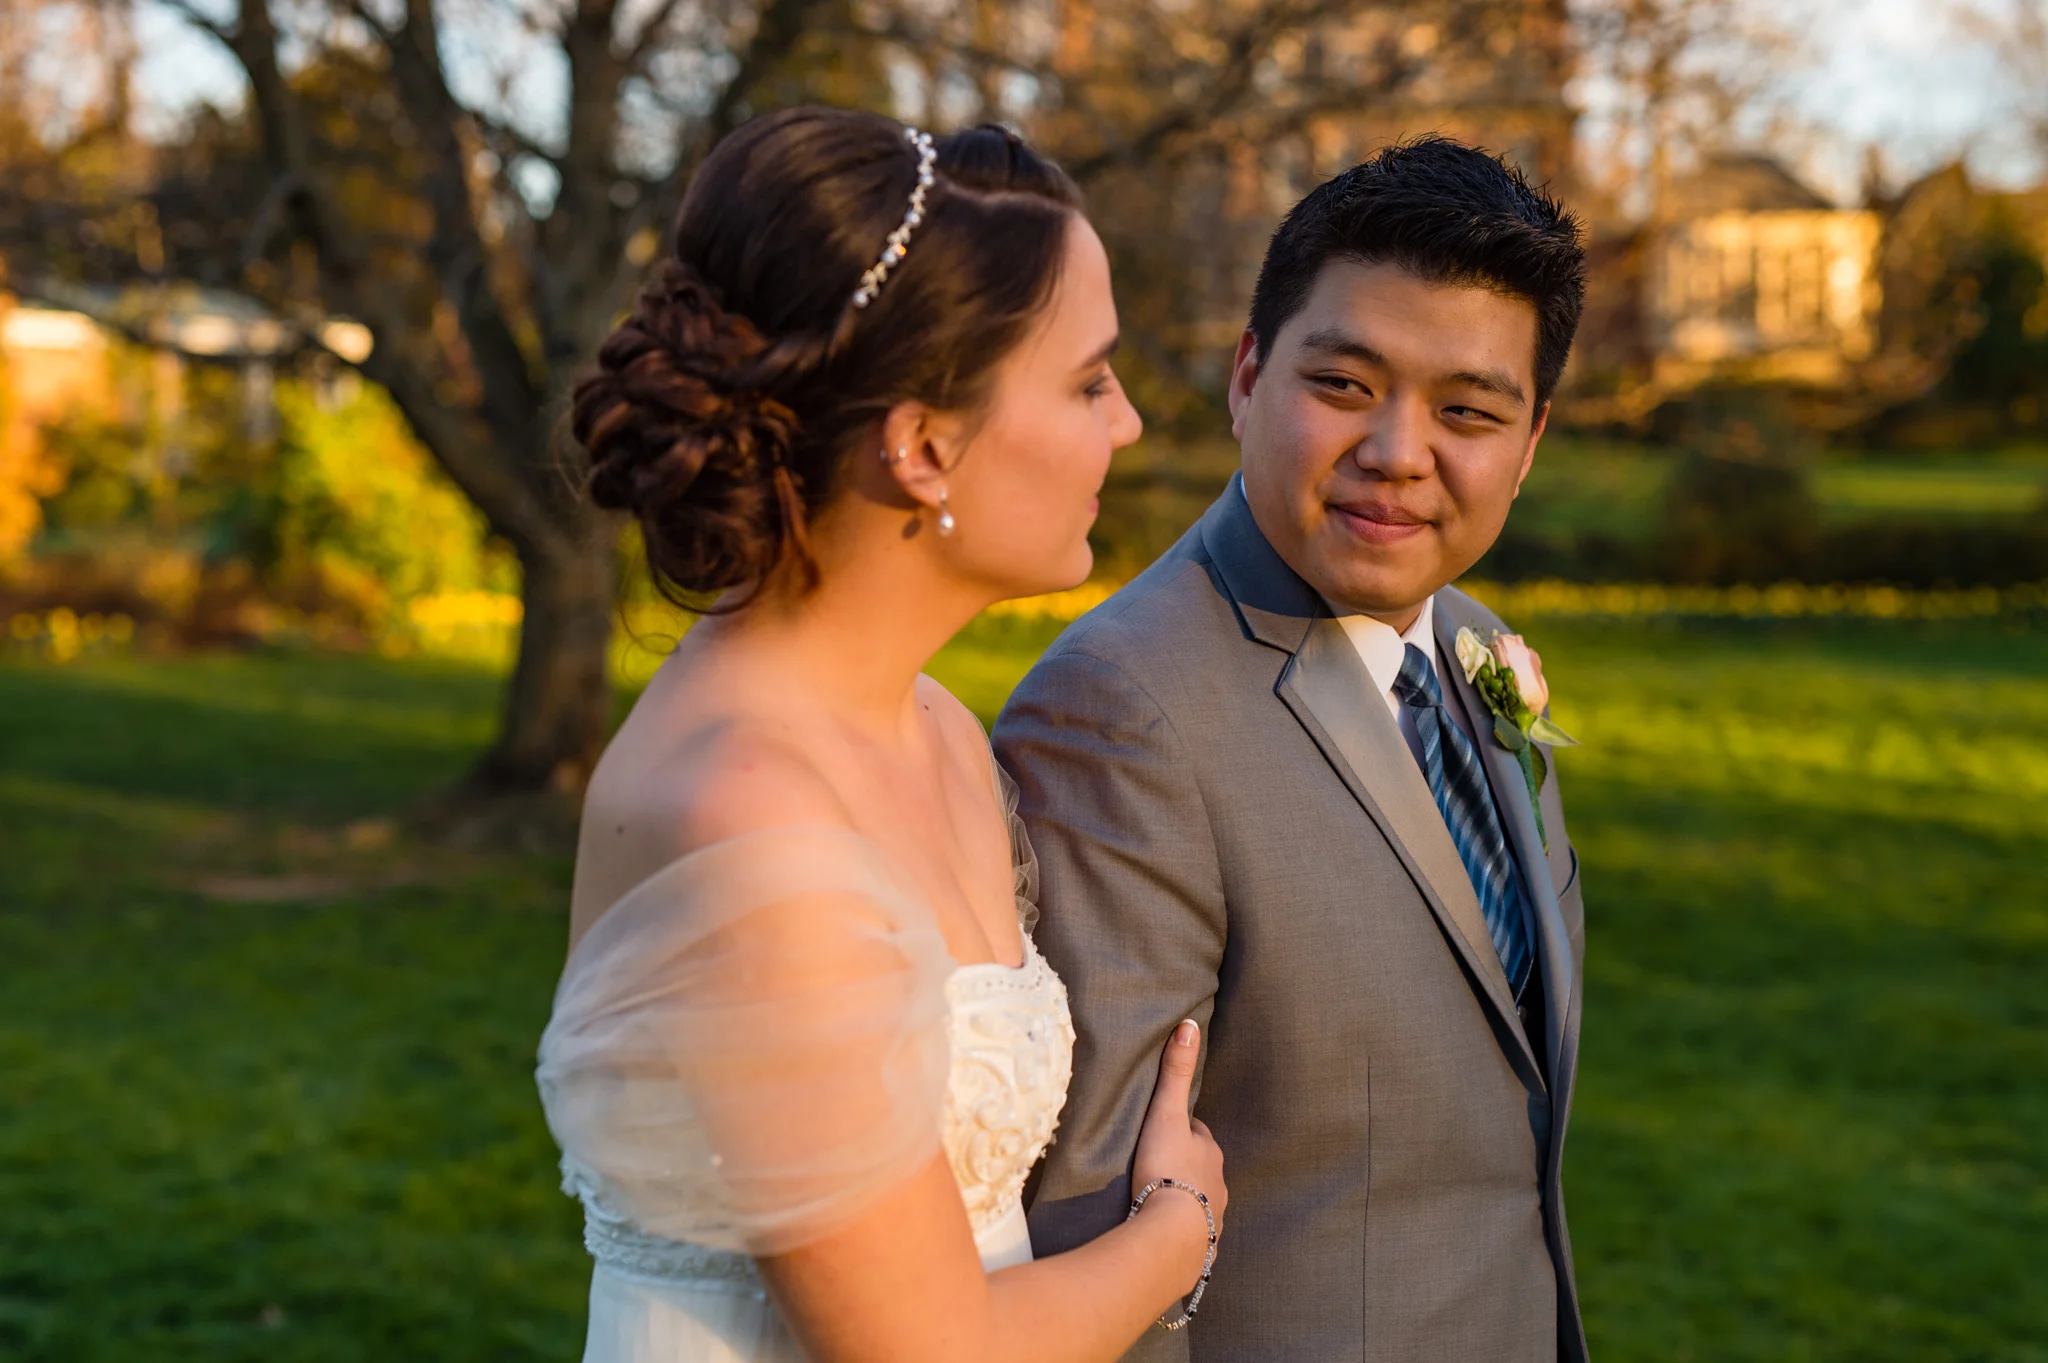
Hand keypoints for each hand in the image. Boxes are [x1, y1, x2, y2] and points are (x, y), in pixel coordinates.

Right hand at [1132, 1020, 1226, 1238]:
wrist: (1172, 1236)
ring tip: (1160, 1196)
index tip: (1164, 1127)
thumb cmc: (1167, 1169)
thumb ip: (1176, 1072)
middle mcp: (1218, 1181)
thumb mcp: (1166, 1114)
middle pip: (1200, 1164)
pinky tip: (1166, 1228)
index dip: (1181, 1127)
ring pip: (1199, 1196)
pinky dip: (1181, 1225)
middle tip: (1158, 1160)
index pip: (1196, 1131)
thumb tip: (1190, 1024)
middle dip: (1185, 1160)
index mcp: (1209, 1150)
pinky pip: (1192, 1230)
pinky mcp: (1201, 1244)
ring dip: (1184, 1193)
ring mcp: (1212, 1214)